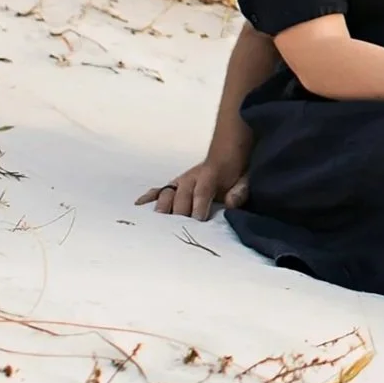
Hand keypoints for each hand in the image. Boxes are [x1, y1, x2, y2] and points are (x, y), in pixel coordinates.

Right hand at [135, 150, 249, 221]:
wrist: (227, 154)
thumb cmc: (236, 172)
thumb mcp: (245, 178)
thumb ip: (240, 190)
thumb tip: (231, 202)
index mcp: (210, 174)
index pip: (202, 190)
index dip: (199, 205)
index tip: (198, 220)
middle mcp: (191, 177)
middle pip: (181, 195)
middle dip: (180, 212)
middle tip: (178, 228)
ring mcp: (180, 181)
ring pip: (167, 193)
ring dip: (162, 208)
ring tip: (156, 224)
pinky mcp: (173, 185)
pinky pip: (159, 190)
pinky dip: (149, 197)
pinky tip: (138, 205)